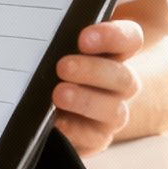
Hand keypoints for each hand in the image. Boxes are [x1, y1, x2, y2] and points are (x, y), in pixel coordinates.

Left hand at [51, 20, 144, 155]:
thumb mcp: (59, 46)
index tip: (84, 37)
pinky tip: (56, 123)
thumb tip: (38, 28)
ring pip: (114, 110)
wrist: (56, 106)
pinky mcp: (96, 139)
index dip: (112, 37)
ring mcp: (111, 113)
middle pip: (122, 77)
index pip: (129, 39)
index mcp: (115, 53)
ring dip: (86, 101)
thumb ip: (60, 36)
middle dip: (93, 71)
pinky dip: (75, 132)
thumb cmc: (56, 64)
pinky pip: (93, 140)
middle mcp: (119, 84)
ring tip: (58, 95)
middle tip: (63, 66)